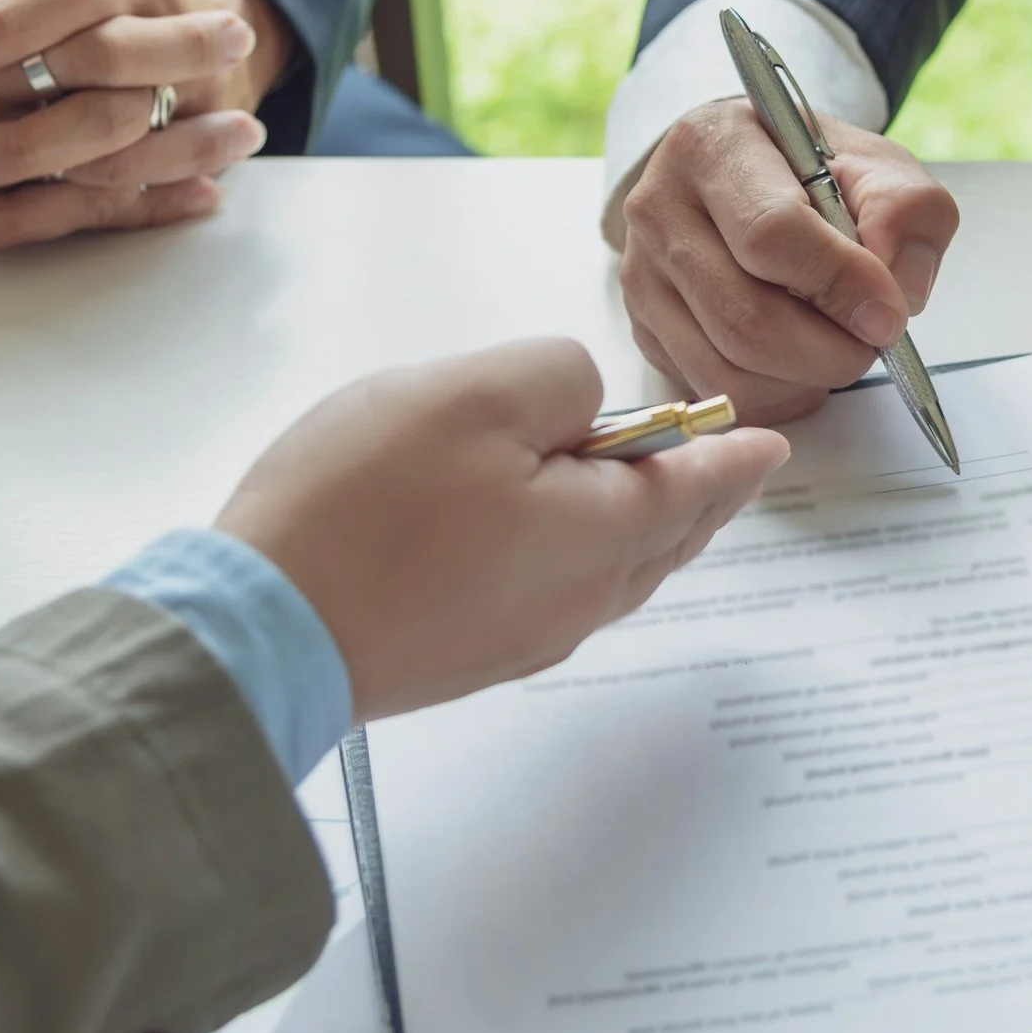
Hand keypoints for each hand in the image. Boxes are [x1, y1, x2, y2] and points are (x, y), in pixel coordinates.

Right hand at [213, 338, 790, 722]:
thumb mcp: (477, 392)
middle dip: (695, 495)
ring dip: (635, 522)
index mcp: (603, 536)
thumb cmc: (363, 507)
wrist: (260, 627)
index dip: (734, 457)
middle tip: (721, 463)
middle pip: (661, 539)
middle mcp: (578, 601)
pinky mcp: (465, 653)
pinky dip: (576, 550)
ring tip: (639, 484)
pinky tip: (544, 527)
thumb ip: (561, 379)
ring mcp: (520, 637)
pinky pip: (555, 593)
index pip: (698, 489)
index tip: (770, 446)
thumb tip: (585, 409)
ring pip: (609, 570)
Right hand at [617, 98, 958, 424]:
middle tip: (872, 341)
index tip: (887, 314)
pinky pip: (714, 390)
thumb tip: (896, 290)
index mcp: (713, 146)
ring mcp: (641, 274)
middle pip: (745, 318)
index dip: (839, 285)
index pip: (770, 235)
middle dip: (829, 351)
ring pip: (728, 368)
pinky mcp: (644, 328)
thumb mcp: (876, 165)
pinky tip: (800, 363)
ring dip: (804, 379)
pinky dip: (774, 395)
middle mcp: (659, 209)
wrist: (747, 179)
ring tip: (837, 346)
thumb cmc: (810, 171)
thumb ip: (906, 211)